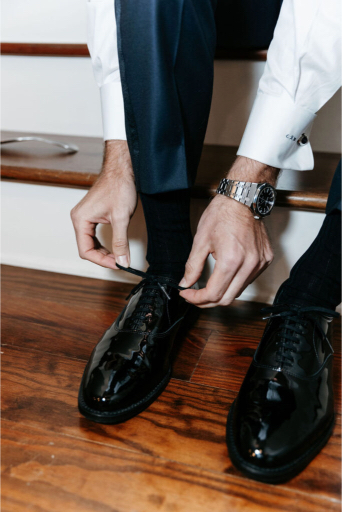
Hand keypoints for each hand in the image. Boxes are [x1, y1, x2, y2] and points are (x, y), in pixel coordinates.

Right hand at [71, 140, 136, 268]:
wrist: (122, 169)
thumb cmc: (119, 186)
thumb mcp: (121, 218)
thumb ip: (120, 242)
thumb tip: (122, 260)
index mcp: (80, 219)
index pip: (85, 250)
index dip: (102, 261)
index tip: (117, 264)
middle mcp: (79, 218)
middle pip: (86, 248)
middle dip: (103, 257)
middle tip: (119, 262)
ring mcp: (84, 216)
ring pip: (90, 243)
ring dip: (102, 251)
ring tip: (117, 256)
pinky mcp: (92, 214)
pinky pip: (93, 235)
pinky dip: (102, 243)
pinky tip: (113, 247)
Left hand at [179, 157, 278, 306]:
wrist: (243, 198)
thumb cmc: (222, 214)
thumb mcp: (200, 241)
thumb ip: (192, 266)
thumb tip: (186, 284)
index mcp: (231, 261)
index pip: (213, 294)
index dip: (196, 299)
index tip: (187, 294)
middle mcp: (249, 265)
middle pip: (227, 299)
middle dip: (207, 301)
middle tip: (194, 295)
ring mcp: (260, 263)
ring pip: (239, 291)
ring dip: (222, 292)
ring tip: (208, 285)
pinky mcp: (265, 260)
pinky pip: (249, 280)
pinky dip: (235, 282)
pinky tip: (225, 274)